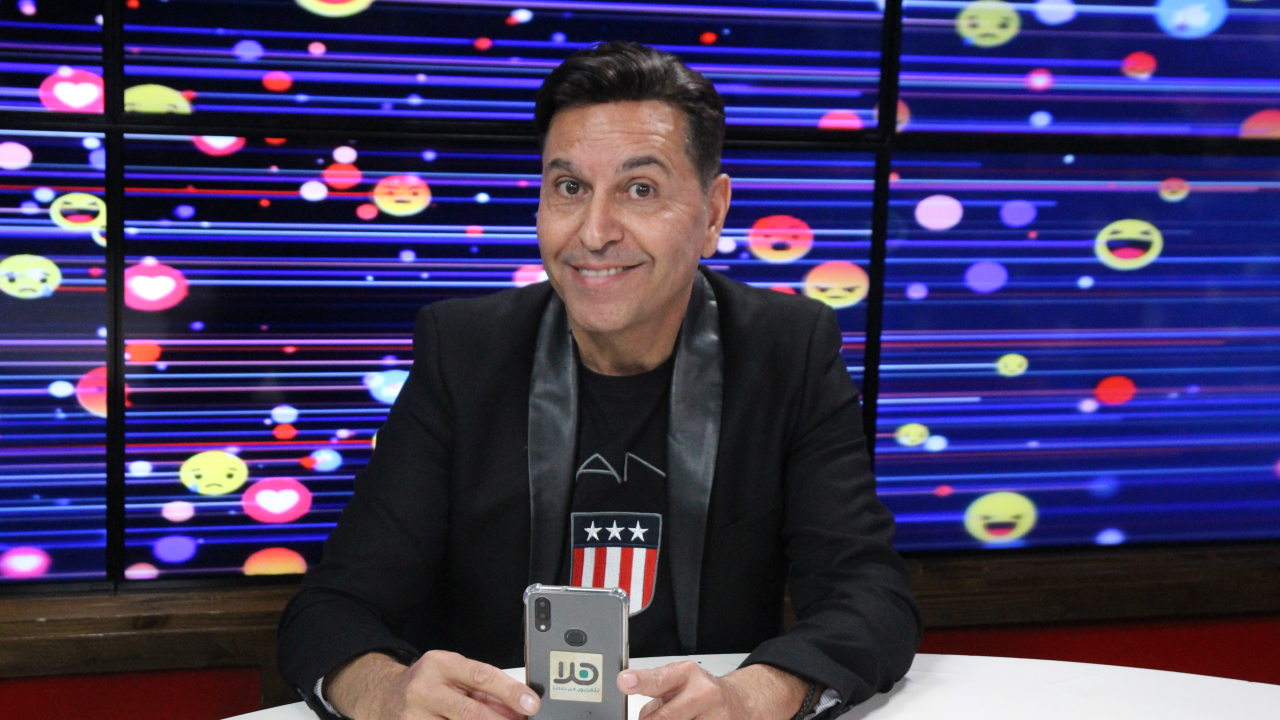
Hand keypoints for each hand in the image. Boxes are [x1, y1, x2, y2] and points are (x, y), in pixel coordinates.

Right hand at [327, 650, 541, 719]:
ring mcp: (414, 715)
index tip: (531, 703)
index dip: (510, 692)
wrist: (384, 696)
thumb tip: (518, 706)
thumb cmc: (427, 684)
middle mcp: (424, 688)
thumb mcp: (453, 675)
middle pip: (471, 711)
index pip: (481, 675)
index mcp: (440, 664)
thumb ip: (483, 689)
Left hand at [617, 662, 808, 719]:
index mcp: (685, 675)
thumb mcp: (675, 683)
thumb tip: (639, 715)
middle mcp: (702, 693)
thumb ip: (653, 693)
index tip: (625, 681)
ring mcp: (715, 716)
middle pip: (664, 718)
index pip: (659, 678)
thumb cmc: (699, 691)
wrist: (736, 701)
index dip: (640, 681)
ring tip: (680, 717)